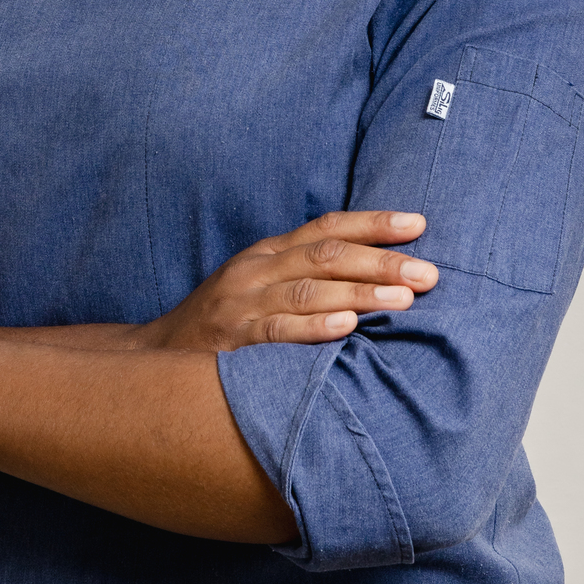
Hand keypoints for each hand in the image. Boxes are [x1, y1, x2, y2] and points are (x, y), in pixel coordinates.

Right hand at [142, 210, 437, 351]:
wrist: (155, 360)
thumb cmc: (223, 323)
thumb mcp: (259, 285)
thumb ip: (306, 275)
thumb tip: (377, 272)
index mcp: (268, 253)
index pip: (327, 227)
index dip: (374, 223)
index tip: (419, 224)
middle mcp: (257, 271)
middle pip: (327, 255)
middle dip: (382, 261)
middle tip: (428, 272)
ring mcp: (243, 305)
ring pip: (309, 290)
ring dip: (361, 292)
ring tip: (404, 299)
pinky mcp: (233, 342)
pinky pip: (278, 331)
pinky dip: (314, 328)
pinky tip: (347, 328)